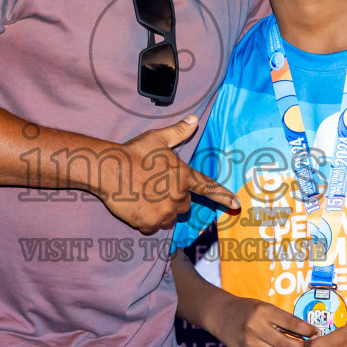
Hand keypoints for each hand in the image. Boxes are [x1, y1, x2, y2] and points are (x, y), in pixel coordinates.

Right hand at [97, 116, 237, 235]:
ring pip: (168, 218)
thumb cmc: (134, 153)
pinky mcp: (149, 223)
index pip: (208, 188)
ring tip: (143, 198)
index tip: (236, 205)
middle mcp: (178, 196)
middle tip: (155, 189)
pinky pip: (152, 227)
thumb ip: (178, 132)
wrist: (110, 170)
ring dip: (161, 212)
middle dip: (173, 199)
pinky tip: (136, 207)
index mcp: (183, 176)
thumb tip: (193, 120)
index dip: (223, 197)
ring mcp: (164, 211)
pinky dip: (146, 221)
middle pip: (184, 205)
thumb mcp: (157, 138)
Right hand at [209, 296, 315, 346]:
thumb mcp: (266, 307)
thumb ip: (284, 318)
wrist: (221, 316)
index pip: (291, 323)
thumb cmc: (247, 309)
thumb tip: (308, 330)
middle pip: (287, 345)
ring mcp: (251, 345)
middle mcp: (256, 329)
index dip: (306, 330)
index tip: (315, 332)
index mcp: (263, 312)